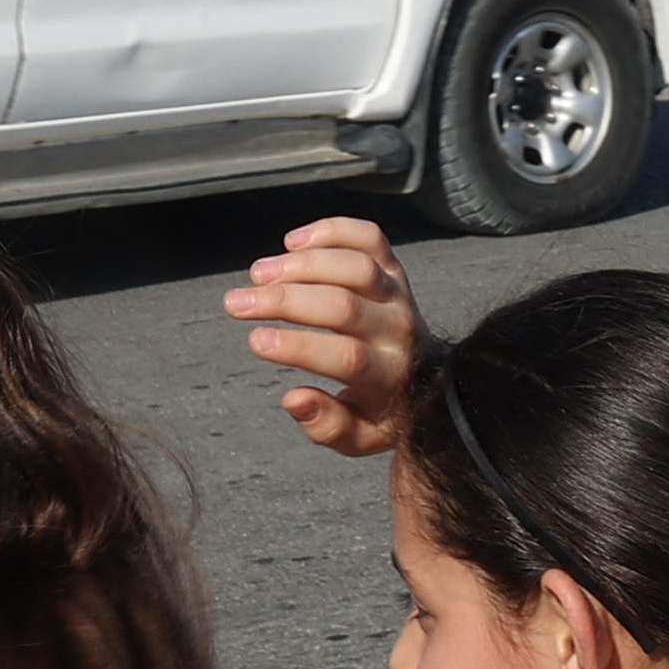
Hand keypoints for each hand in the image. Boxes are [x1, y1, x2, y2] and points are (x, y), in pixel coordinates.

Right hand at [228, 218, 422, 454]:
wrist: (433, 379)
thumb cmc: (385, 410)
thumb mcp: (361, 438)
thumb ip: (328, 427)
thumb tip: (292, 399)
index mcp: (388, 376)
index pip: (345, 356)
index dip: (298, 346)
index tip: (254, 340)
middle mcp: (399, 329)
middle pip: (342, 305)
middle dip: (284, 301)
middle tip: (236, 303)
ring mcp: (399, 294)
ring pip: (355, 266)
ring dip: (303, 264)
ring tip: (257, 274)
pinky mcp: (395, 269)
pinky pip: (370, 239)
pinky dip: (333, 231)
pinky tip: (292, 242)